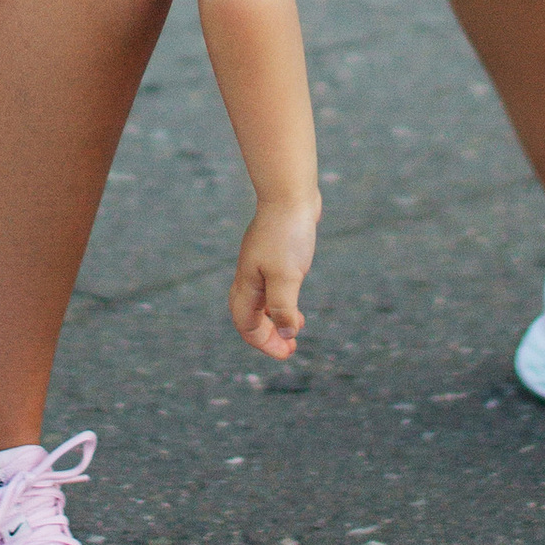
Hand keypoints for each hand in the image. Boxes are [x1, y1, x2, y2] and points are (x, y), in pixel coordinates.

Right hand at [230, 195, 320, 359]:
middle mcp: (249, 274)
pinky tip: (295, 294)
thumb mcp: (287, 276)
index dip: (265, 342)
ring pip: (261, 299)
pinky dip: (281, 297)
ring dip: (276, 316)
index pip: (247, 324)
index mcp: (247, 283)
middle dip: (267, 334)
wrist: (291, 193)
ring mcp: (260, 261)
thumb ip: (283, 307)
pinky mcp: (274, 251)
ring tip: (297, 324)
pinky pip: (272, 284)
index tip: (288, 351)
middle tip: (290, 345)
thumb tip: (286, 333)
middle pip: (248, 315)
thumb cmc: (287, 234)